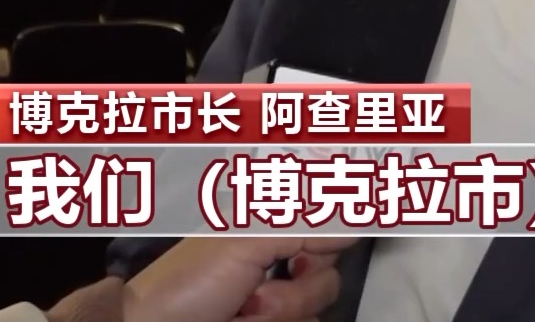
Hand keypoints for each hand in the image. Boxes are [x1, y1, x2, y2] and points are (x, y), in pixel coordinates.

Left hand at [123, 237, 355, 321]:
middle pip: (328, 272)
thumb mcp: (243, 243)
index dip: (330, 240)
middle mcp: (274, 263)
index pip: (325, 225)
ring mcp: (273, 301)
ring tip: (242, 316)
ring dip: (282, 314)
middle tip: (257, 294)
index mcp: (266, 228)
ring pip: (317, 307)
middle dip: (296, 289)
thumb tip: (350, 222)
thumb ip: (300, 225)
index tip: (310, 257)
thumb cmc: (185, 287)